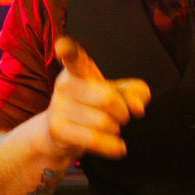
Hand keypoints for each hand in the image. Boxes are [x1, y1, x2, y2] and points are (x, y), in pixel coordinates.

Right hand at [44, 37, 149, 158]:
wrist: (59, 132)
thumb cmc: (92, 105)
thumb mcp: (116, 93)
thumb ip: (134, 93)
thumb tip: (137, 107)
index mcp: (78, 70)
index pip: (74, 59)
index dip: (68, 51)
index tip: (62, 47)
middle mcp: (65, 85)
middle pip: (108, 99)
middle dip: (123, 113)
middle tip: (121, 117)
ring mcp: (58, 107)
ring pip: (104, 123)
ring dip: (115, 130)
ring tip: (109, 129)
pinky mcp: (57, 129)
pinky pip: (93, 139)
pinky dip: (112, 147)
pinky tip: (118, 147)